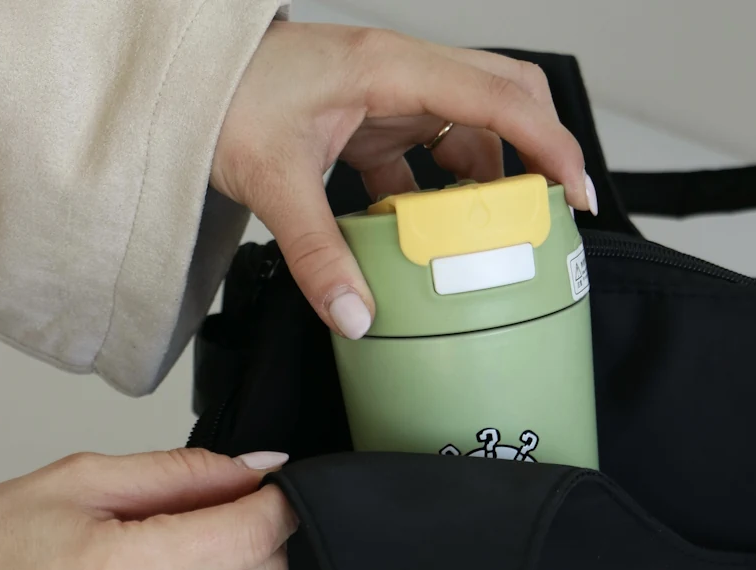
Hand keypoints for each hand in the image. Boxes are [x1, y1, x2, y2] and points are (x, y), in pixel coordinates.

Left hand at [211, 23, 595, 340]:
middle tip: (552, 211)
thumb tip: (359, 314)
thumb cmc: (217, 94)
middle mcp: (400, 73)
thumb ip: (317, 252)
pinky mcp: (371, 117)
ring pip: (471, 126)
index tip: (578, 196)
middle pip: (504, 97)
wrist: (177, 82)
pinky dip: (440, 191)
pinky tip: (427, 230)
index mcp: (390, 69)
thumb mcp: (270, 175)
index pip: (500, 97)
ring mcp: (389, 94)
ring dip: (489, 177)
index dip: (552, 146)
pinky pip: (429, 151)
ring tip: (494, 234)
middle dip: (538, 152)